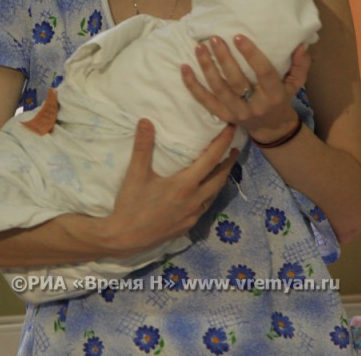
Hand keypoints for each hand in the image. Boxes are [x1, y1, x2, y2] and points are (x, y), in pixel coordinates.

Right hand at [102, 119, 237, 257]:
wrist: (125, 239)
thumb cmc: (131, 205)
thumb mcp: (135, 174)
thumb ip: (142, 147)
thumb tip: (145, 121)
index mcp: (184, 185)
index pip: (211, 159)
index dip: (223, 142)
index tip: (231, 129)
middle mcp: (194, 200)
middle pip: (219, 178)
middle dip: (229, 162)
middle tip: (235, 149)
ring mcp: (192, 216)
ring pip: (214, 194)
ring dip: (221, 179)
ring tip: (223, 169)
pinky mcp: (186, 227)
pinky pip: (205, 207)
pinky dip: (209, 195)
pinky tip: (204, 193)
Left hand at [181, 36, 309, 143]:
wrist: (272, 129)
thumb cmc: (283, 99)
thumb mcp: (296, 84)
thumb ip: (300, 65)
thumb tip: (301, 45)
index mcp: (274, 95)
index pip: (263, 73)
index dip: (251, 55)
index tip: (238, 37)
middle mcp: (255, 105)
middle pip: (236, 81)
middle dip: (224, 59)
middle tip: (214, 39)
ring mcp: (237, 112)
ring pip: (218, 90)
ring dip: (207, 68)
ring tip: (199, 48)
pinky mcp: (224, 116)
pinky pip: (205, 101)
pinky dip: (193, 86)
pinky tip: (184, 69)